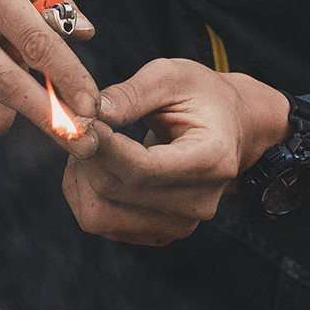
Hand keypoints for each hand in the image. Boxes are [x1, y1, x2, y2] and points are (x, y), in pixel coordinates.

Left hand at [62, 58, 290, 244]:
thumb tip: (92, 111)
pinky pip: (101, 223)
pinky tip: (97, 163)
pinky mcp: (158, 233)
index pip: (143, 168)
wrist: (229, 128)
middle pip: (118, 191)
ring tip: (88, 143)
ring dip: (80, 178)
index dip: (104, 146)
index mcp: (211, 159)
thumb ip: (132, 93)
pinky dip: (85, 193)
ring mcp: (179, 224)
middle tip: (81, 122)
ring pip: (100, 216)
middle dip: (88, 156)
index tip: (80, 120)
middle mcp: (198, 202)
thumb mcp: (172, 76)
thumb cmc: (200, 96)